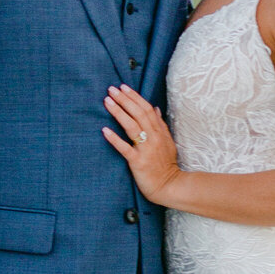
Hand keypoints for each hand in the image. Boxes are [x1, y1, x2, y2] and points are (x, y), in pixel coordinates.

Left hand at [103, 86, 181, 201]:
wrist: (170, 186)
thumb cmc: (166, 165)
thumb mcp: (168, 142)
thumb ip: (161, 125)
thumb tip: (156, 108)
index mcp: (160, 132)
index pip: (147, 109)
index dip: (135, 97)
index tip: (124, 87)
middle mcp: (154, 138)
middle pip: (138, 114)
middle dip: (125, 100)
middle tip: (112, 89)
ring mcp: (146, 150)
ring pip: (132, 126)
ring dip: (119, 112)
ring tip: (107, 101)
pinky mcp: (138, 162)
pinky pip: (125, 148)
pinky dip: (115, 139)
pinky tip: (104, 130)